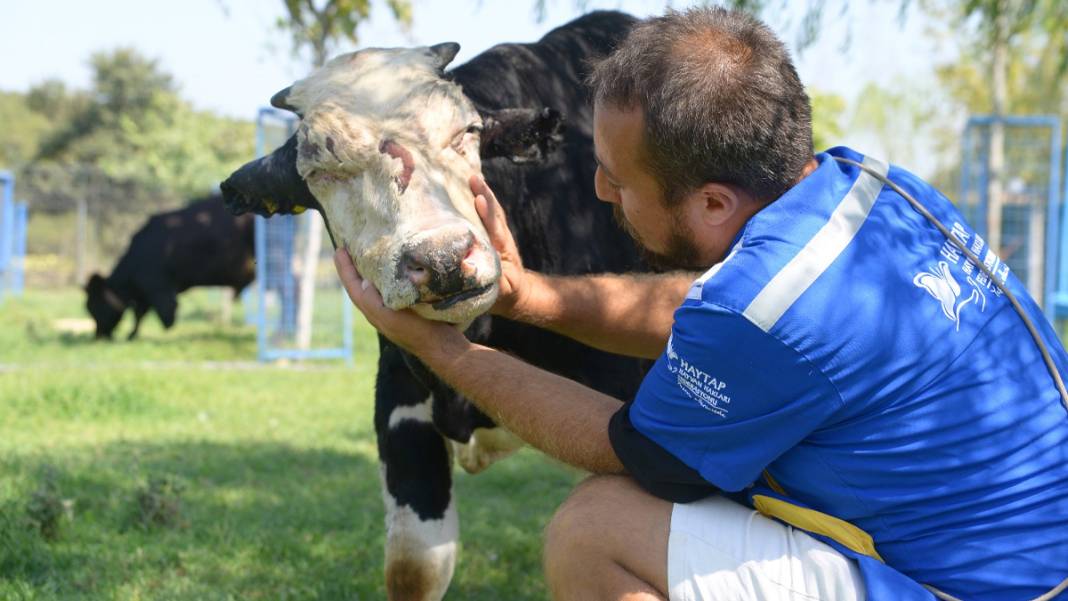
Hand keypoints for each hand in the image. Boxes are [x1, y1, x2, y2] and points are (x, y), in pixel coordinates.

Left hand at [333, 248, 465, 357]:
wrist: (442, 346)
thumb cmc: (418, 331)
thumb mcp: (392, 317)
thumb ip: (374, 302)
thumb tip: (363, 281)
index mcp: (373, 312)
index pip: (353, 287)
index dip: (345, 269)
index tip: (339, 250)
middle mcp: (379, 312)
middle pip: (359, 288)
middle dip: (351, 270)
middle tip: (346, 250)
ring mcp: (392, 312)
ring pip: (373, 289)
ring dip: (366, 273)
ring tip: (364, 256)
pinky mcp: (406, 311)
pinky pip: (388, 290)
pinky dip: (383, 278)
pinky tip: (390, 271)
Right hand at [471, 175, 529, 317]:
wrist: (516, 292)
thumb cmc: (504, 291)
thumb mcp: (499, 290)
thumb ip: (490, 280)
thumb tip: (466, 269)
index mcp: (501, 252)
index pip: (495, 230)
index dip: (487, 215)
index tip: (478, 199)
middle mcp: (501, 240)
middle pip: (494, 215)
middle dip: (485, 197)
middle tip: (473, 179)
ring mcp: (499, 235)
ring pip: (493, 211)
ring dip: (483, 193)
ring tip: (472, 177)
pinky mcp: (495, 233)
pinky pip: (489, 214)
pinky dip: (482, 199)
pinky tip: (472, 185)